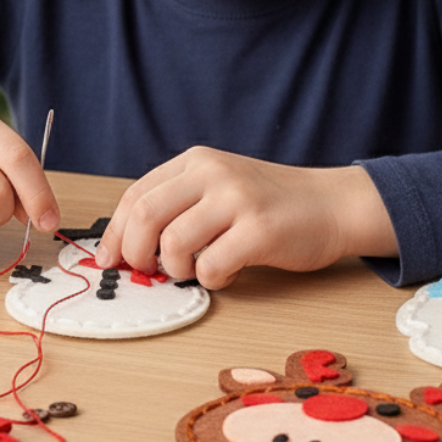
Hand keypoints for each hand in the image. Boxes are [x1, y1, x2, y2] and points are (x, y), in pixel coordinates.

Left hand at [93, 147, 395, 289]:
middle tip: (148, 272)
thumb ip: (179, 205)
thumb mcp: (219, 187)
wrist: (332, 203)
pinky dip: (212, 280)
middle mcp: (213, 173)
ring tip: (196, 270)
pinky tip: (228, 272)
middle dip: (135, 254)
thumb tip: (128, 246)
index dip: (115, 233)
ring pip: (173, 243)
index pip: (136, 195)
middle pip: (146, 216)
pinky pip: (212, 266)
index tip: (109, 260)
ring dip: (176, 269)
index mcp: (196, 161)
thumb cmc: (270, 203)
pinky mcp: (260, 230)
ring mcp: (237, 199)